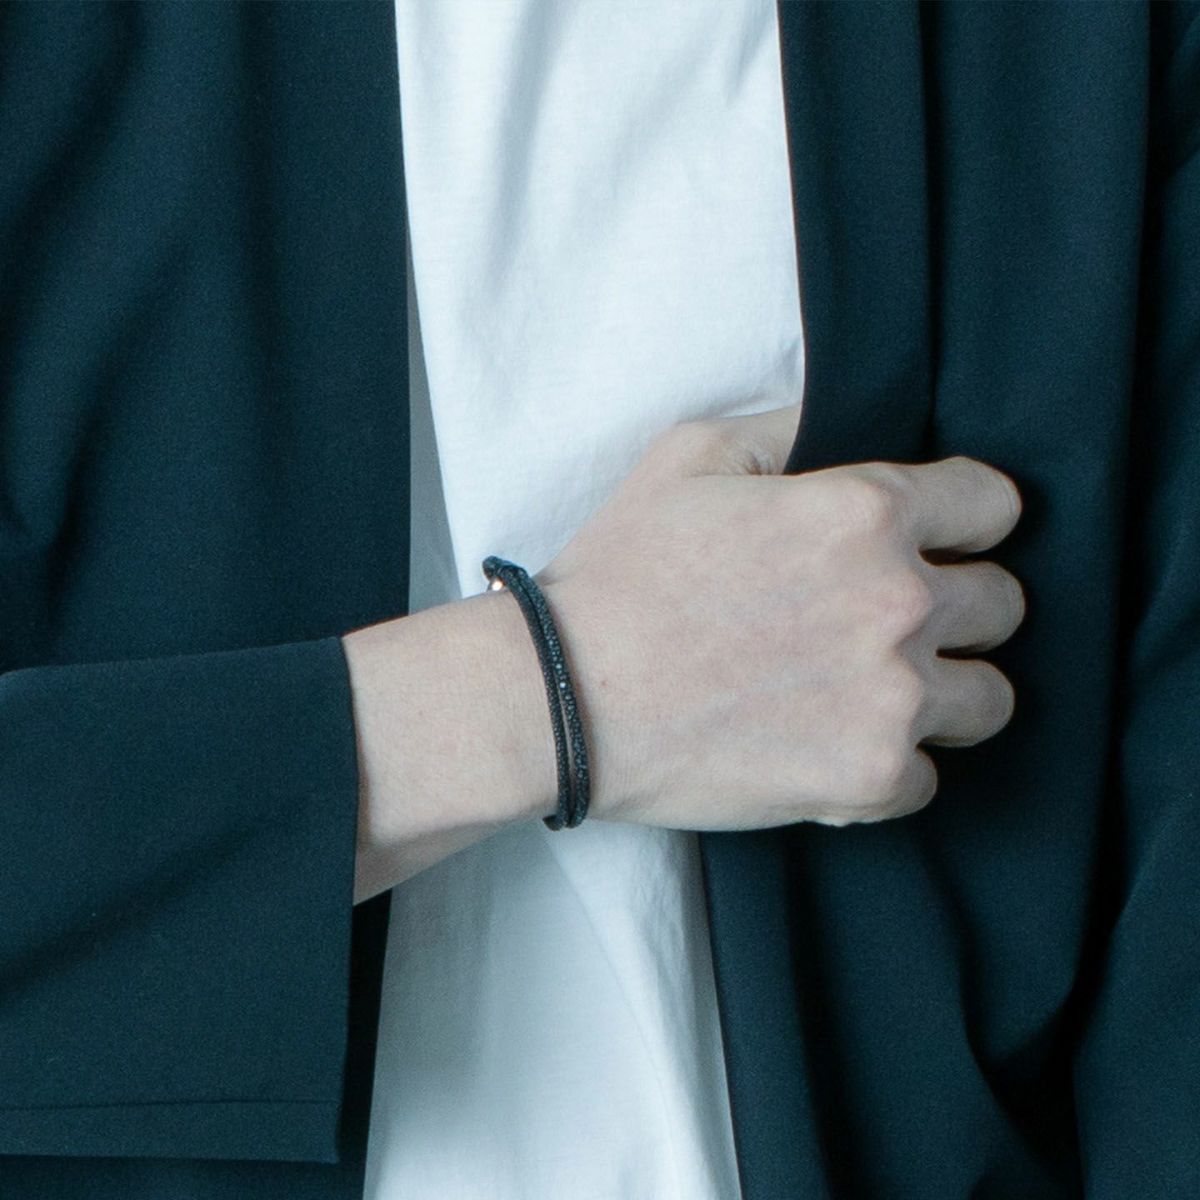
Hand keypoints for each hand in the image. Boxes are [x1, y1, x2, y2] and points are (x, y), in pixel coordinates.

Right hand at [534, 403, 1025, 829]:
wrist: (562, 697)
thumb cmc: (620, 575)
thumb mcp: (691, 456)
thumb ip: (790, 424)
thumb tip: (844, 419)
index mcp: (866, 513)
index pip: (994, 504)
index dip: (966, 518)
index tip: (939, 541)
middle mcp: (899, 603)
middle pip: (1004, 603)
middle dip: (958, 605)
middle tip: (888, 621)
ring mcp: (892, 699)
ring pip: (990, 698)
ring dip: (944, 691)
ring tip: (874, 692)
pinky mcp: (869, 779)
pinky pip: (931, 777)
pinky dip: (889, 767)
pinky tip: (830, 746)